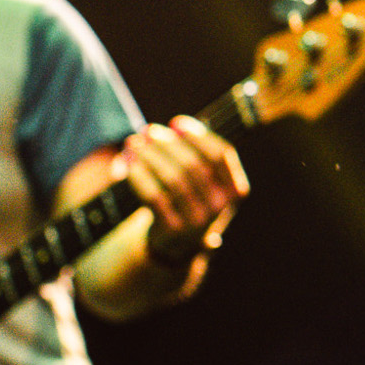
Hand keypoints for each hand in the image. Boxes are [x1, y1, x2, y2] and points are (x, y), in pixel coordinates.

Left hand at [122, 116, 248, 263]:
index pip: (221, 154)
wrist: (178, 243)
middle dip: (167, 144)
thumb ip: (196, 154)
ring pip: (172, 180)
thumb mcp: (205, 181)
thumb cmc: (191, 198)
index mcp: (236, 189)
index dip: (198, 135)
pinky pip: (153, 197)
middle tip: (147, 131)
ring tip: (133, 143)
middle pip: (193, 165)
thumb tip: (172, 127)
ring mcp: (198, 220)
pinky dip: (138, 176)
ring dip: (149, 157)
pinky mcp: (173, 229)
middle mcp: (221, 206)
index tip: (176, 122)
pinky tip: (128, 164)